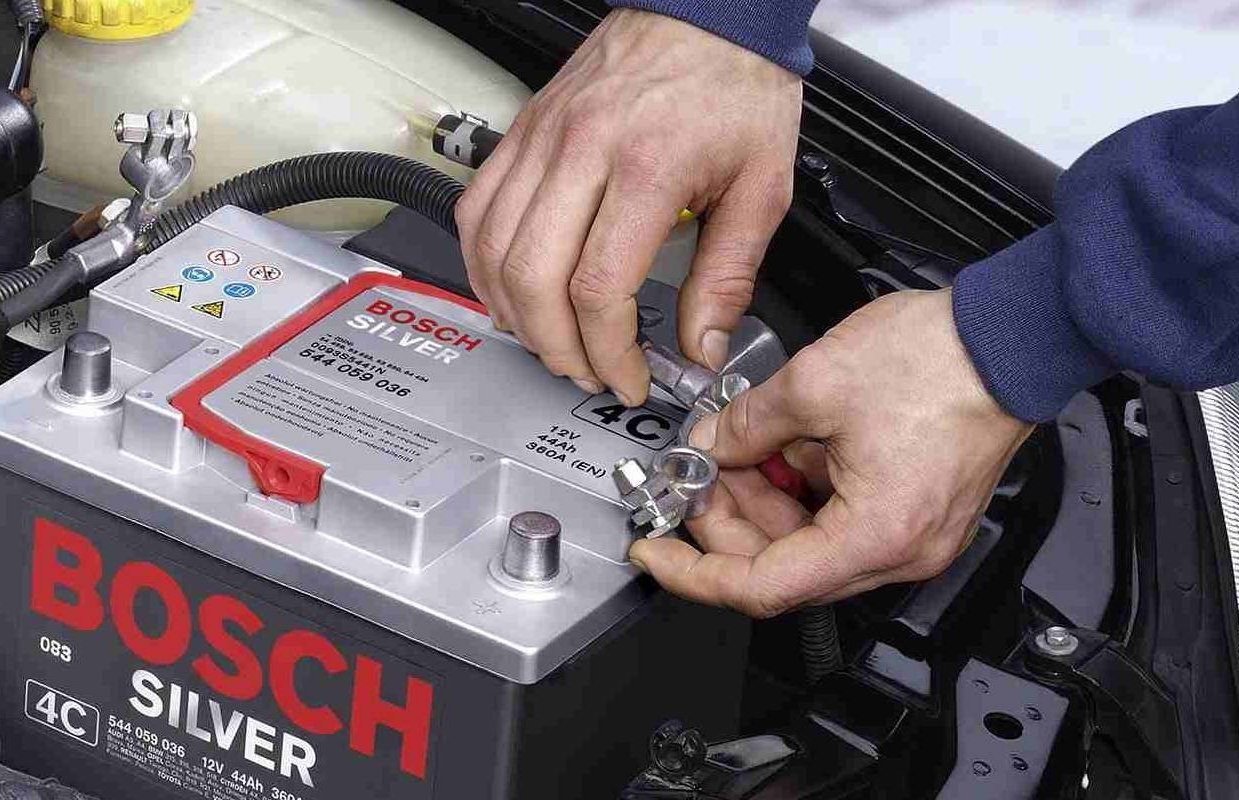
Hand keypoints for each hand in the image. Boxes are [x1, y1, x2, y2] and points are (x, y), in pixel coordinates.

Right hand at [456, 8, 801, 403]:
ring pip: (492, 249)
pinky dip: (484, 264)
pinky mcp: (522, 131)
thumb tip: (701, 346)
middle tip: (588, 370)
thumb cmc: (735, 82)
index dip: (608, 352)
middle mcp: (582, 150)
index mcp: (648, 167)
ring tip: (552, 341)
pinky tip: (511, 289)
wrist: (707, 10)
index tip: (629, 376)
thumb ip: (728, 276)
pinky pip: (477, 210)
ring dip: (516, 313)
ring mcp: (542, 139)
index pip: (599, 288)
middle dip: (557, 346)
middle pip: (533, 278)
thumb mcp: (762, 186)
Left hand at [628, 289, 1033, 616]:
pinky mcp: (914, 509)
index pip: (761, 586)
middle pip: (782, 567)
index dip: (695, 572)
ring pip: (807, 543)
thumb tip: (711, 444)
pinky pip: (838, 518)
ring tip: (735, 449)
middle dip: (727, 520)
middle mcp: (900, 551)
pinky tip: (779, 448)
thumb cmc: (944, 358)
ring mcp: (911, 534)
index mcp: (875, 535)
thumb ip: (745, 423)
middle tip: (696, 475)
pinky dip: (799, 488)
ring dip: (761, 501)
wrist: (1011, 334)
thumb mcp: (814, 382)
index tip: (657, 552)